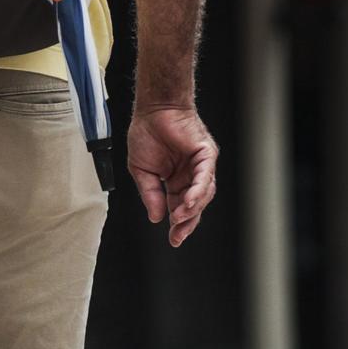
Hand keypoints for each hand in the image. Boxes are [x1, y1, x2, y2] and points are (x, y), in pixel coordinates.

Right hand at [127, 104, 217, 248]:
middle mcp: (190, 175)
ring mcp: (200, 166)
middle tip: (177, 235)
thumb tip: (155, 217)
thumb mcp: (141, 171)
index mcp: (175, 181)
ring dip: (192, 208)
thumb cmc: (147, 133)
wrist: (152, 109)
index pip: (180, 207)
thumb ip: (150, 193)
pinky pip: (205, 176)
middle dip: (187, 222)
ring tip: (178, 218)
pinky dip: (198, 190)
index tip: (173, 239)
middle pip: (195, 205)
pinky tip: (189, 201)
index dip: (178, 224)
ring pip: (203, 194)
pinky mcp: (206, 154)